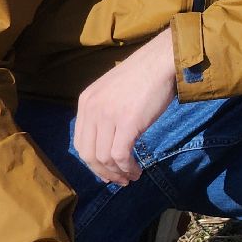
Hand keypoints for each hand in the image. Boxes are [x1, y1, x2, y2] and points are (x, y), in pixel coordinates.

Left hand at [75, 28, 175, 185]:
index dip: (91, 161)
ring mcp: (108, 116)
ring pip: (104, 158)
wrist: (162, 61)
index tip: (106, 171)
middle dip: (102, 172)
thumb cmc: (145, 74)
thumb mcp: (114, 90)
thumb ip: (106, 109)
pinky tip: (136, 171)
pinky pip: (120, 155)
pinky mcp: (127, 123)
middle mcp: (92, 109)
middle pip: (88, 153)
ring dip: (117, 173)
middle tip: (117, 180)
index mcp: (86, 101)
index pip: (80, 141)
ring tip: (130, 177)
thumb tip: (111, 136)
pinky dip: (127, 168)